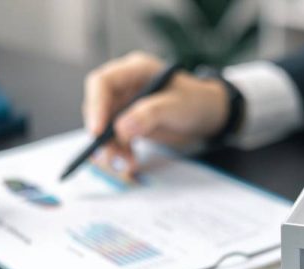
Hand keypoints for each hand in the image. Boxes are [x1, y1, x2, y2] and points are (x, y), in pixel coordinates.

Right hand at [82, 51, 228, 174]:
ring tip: (126, 163)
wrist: (207, 115)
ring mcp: (126, 104)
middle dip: (102, 133)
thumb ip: (150, 114)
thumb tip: (121, 128)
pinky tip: (131, 162)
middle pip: (99, 107)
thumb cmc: (195, 102)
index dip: (96, 106)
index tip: (97, 131)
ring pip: (106, 126)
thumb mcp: (176, 107)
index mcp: (135, 70)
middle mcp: (126, 85)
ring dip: (112, 147)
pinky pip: (116, 138)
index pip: (102, 83)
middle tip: (109, 155)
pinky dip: (121, 151)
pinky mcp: (129, 122)